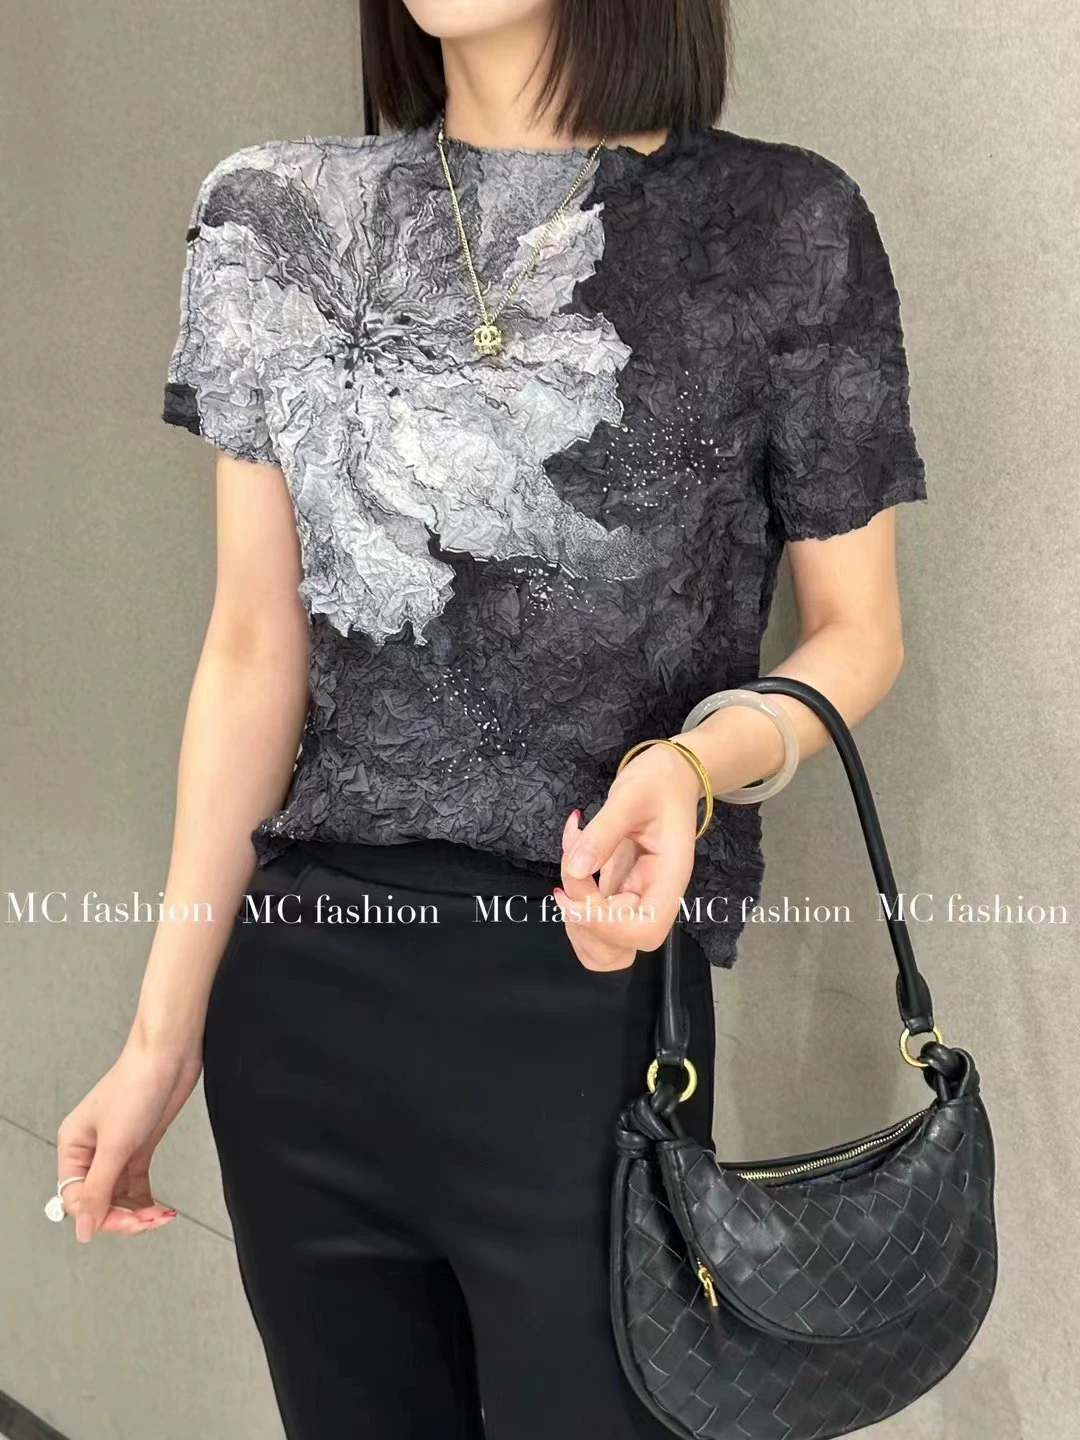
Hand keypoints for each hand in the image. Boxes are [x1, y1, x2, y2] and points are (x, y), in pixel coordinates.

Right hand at [55, 1033, 203, 1241]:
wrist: (169, 1055)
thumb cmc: (136, 1086)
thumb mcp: (115, 1144)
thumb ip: (98, 1189)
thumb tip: (82, 1230)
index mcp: (73, 1146)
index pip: (76, 1199)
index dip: (101, 1216)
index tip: (130, 1223)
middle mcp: (91, 1150)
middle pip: (98, 1201)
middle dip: (124, 1216)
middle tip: (149, 1221)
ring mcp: (116, 1149)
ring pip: (119, 1196)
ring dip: (138, 1211)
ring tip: (160, 1216)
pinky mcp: (139, 1146)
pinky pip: (136, 1184)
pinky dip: (147, 1199)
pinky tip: (162, 1208)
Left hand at [554, 741, 703, 973]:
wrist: (670, 774)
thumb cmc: (658, 780)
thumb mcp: (630, 796)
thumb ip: (605, 832)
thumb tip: (578, 868)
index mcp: (669, 879)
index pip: (645, 931)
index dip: (605, 926)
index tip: (574, 899)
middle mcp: (653, 897)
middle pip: (620, 947)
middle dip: (583, 920)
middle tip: (574, 869)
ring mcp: (635, 897)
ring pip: (601, 940)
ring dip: (573, 912)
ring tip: (573, 860)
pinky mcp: (618, 889)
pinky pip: (591, 912)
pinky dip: (571, 894)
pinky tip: (573, 852)